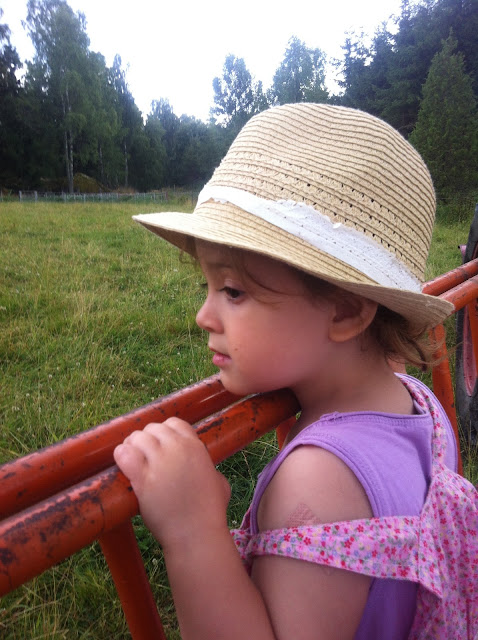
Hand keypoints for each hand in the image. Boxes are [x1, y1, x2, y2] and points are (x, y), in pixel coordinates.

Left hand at [113, 418, 230, 548]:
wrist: (196, 534)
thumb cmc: (210, 512)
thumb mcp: (219, 482)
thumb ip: (210, 469)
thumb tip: (207, 470)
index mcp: (195, 446)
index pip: (173, 422)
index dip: (164, 432)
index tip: (160, 445)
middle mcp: (177, 449)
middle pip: (152, 429)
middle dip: (146, 438)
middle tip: (143, 453)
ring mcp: (159, 462)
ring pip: (137, 438)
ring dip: (132, 445)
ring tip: (132, 457)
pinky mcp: (142, 478)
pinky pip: (124, 454)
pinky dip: (121, 455)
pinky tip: (123, 463)